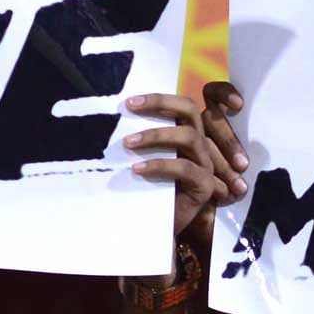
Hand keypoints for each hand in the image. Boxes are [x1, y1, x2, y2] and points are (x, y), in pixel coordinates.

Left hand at [123, 81, 249, 246]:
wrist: (155, 229)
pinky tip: (137, 170)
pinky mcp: (206, 186)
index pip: (202, 98)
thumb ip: (138, 137)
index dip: (197, 84)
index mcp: (188, 132)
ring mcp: (206, 164)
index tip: (160, 86)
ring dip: (156, 135)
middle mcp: (200, 144)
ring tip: (128, 143)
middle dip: (160, 102)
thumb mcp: (141, 157)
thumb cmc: (146, 191)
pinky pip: (185, 169)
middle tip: (130, 105)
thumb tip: (108, 113)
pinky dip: (160, 165)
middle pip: (190, 110)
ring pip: (188, 136)